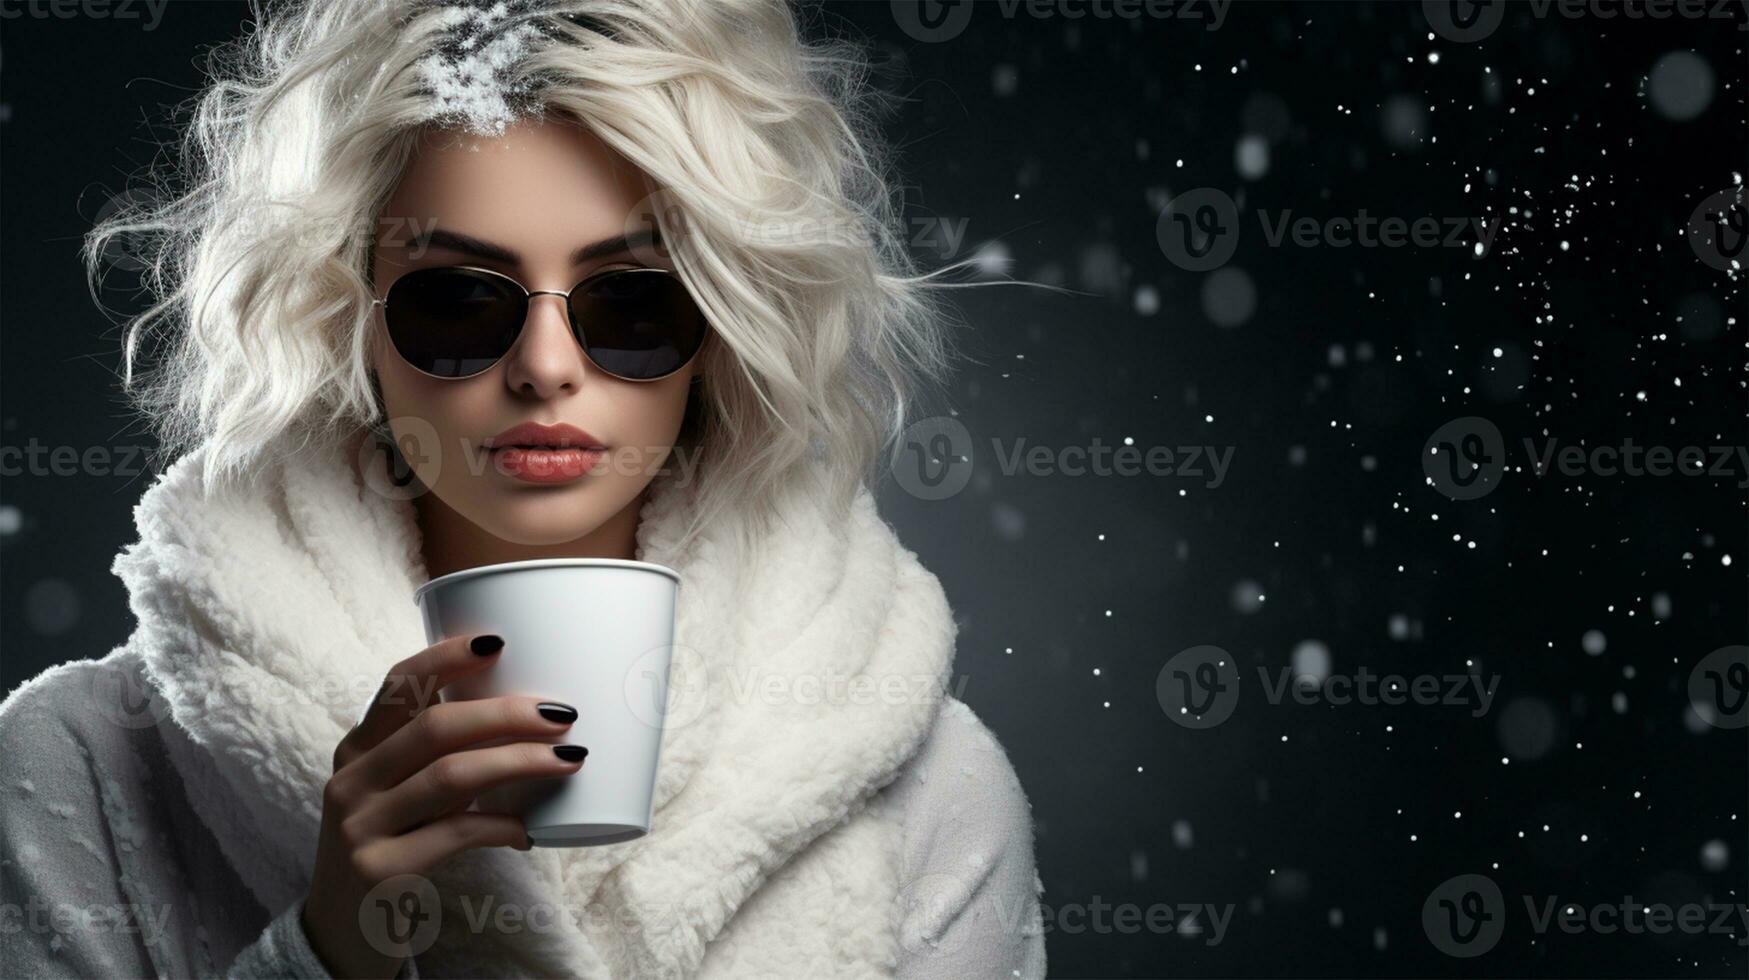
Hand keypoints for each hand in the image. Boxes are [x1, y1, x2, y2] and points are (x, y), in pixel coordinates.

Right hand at [300, 633, 587, 978]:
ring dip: (519, 762)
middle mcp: (351, 780)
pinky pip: (456, 835)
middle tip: (562, 713)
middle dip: (505, 714)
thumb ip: (437, 758)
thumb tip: (531, 715)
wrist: (342, 932)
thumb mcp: (398, 793)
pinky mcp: (380, 871)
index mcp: (356, 749)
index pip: (396, 685)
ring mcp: (360, 827)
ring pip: (451, 777)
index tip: (498, 640)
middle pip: (434, 727)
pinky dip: (503, 826)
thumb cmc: (393, 846)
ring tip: (569, 760)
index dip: (445, 657)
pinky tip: (531, 829)